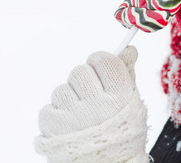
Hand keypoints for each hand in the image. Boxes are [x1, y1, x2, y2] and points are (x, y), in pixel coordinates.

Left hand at [35, 46, 148, 162]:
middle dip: (84, 81)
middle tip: (91, 96)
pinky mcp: (54, 129)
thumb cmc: (122, 131)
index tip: (100, 68)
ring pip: (62, 89)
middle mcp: (98, 105)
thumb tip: (128, 49)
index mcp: (121, 96)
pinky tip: (69, 126)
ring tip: (80, 115)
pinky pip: (48, 108)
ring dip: (69, 99)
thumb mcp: (132, 103)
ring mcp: (74, 117)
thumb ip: (128, 73)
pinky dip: (56, 116)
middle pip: (80, 71)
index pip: (103, 59)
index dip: (100, 61)